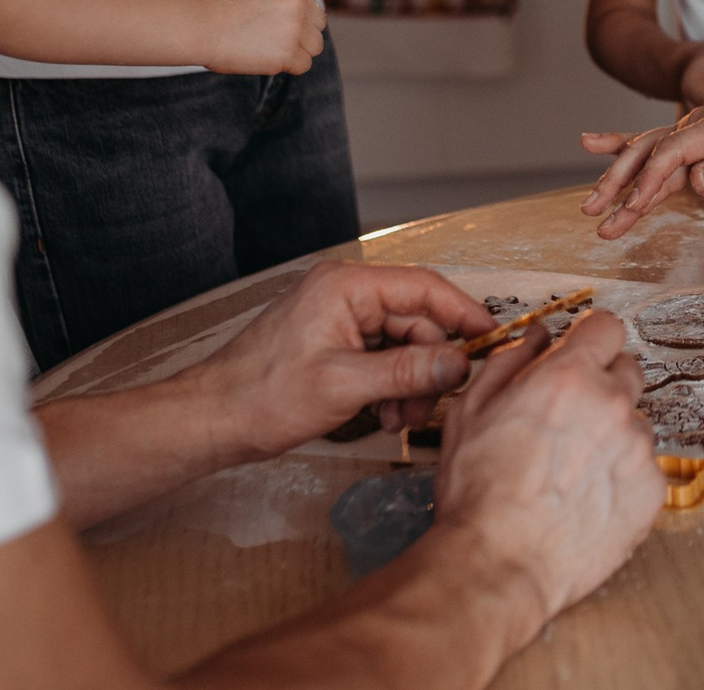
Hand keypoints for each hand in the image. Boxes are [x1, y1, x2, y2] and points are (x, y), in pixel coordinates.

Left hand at [184, 261, 495, 457]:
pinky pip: (380, 356)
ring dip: (410, 382)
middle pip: (416, 320)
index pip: (425, 288)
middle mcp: (345, 292)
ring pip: (401, 343)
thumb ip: (407, 370)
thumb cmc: (262, 396)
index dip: (463, 315)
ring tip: (400, 419)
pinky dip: (390, 386)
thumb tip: (458, 363)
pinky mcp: (333, 342)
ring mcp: (338, 317)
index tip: (490, 343)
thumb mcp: (344, 385)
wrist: (212, 419)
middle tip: (431, 406)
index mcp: (347, 286)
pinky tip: (385, 415)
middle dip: (430, 366)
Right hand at [196, 0, 377, 74]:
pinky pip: (303, 65)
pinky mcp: (289, 53)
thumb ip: (288, 1)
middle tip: (269, 28)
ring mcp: (295, 28)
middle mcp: (297, 1)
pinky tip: (265, 55)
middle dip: (301, 30)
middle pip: (318, 24)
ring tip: (264, 41)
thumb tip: (308, 27)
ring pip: (313, 47)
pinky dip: (288, 65)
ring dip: (295, 49)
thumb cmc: (225, 10)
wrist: (202, 26)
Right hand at [432, 310, 661, 622]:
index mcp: (570, 376)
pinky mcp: (651, 491)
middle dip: (603, 385)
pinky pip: (645, 467)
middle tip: (570, 418)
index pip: (607, 326)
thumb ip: (511, 360)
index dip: (591, 339)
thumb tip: (537, 338)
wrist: (499, 563)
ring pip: (636, 422)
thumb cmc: (479, 493)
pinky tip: (588, 496)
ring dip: (613, 434)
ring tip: (573, 469)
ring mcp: (638, 449)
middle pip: (627, 371)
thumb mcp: (471, 409)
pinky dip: (622, 475)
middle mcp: (612, 405)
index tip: (584, 353)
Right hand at [578, 102, 703, 239]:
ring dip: (616, 180)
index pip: (673, 152)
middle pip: (649, 151)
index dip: (650, 179)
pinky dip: (620, 148)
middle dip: (619, 182)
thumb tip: (696, 178)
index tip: (633, 206)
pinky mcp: (685, 146)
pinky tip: (590, 143)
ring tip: (591, 209)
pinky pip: (651, 150)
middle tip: (594, 211)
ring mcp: (688, 133)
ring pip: (644, 155)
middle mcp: (695, 125)